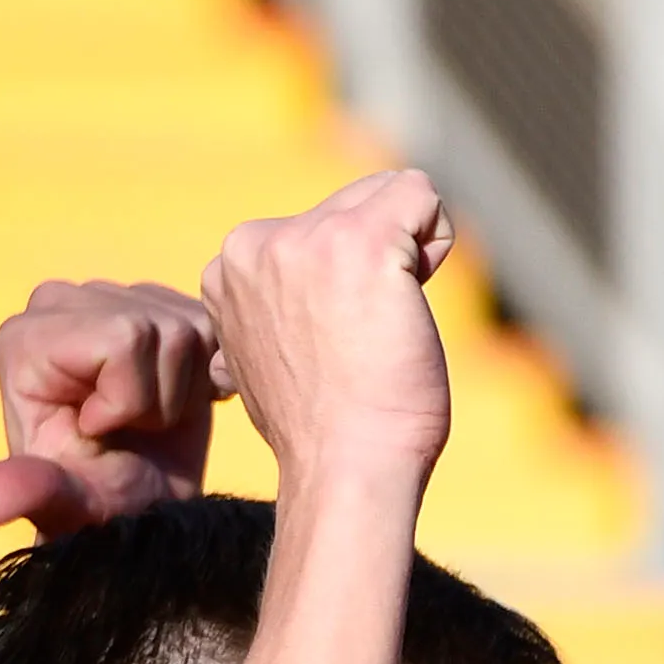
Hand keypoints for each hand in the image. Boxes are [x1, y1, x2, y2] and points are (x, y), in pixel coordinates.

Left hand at [0, 276, 221, 534]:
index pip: (123, 339)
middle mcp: (58, 301)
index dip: (130, 399)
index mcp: (25, 338)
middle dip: (160, 397)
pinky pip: (212, 324)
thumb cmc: (101, 509)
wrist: (142, 511)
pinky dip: (211, 374)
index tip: (102, 432)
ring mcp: (109, 295)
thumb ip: (32, 493)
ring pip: (190, 328)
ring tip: (152, 420)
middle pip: (158, 329)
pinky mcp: (155, 300)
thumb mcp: (70, 508)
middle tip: (134, 431)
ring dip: (185, 392)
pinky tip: (182, 400)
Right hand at [202, 168, 457, 497]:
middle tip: (371, 334)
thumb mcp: (276, 354)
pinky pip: (421, 194)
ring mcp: (302, 242)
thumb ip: (282, 309)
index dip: (349, 277)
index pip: (312, 225)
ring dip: (411, 251)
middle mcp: (252, 245)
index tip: (337, 341)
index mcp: (227, 271)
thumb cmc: (325, 431)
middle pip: (353, 200)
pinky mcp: (358, 243)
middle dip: (382, 254)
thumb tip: (302, 310)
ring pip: (389, 192)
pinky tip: (415, 301)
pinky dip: (436, 238)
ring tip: (390, 322)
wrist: (346, 471)